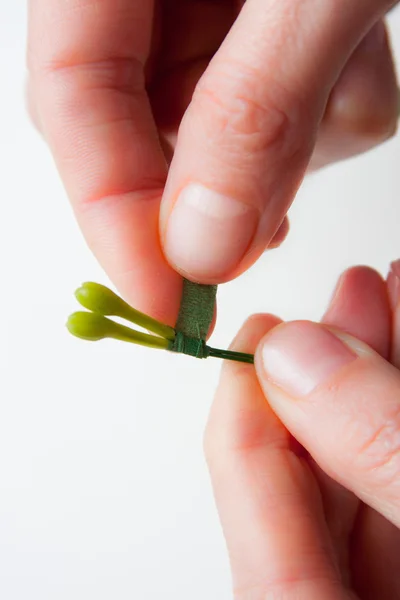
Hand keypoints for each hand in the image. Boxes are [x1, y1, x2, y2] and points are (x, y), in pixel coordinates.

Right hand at [27, 1, 397, 324]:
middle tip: (262, 229)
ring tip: (343, 67)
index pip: (73, 102)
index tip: (164, 301)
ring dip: (287, 142)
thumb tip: (204, 246)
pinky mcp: (260, 34)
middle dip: (211, 187)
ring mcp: (206, 13)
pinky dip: (321, 116)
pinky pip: (274, 110)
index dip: (112, 215)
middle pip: (140, 129)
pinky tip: (353, 62)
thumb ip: (257, 105)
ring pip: (218, 133)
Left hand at [205, 260, 399, 598]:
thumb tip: (294, 357)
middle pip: (315, 491)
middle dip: (330, 378)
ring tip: (382, 300)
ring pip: (361, 472)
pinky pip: (392, 476)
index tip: (257, 335)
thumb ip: (383, 447)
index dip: (248, 423)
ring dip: (373, 379)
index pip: (260, 539)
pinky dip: (396, 408)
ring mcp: (387, 589)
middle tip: (342, 301)